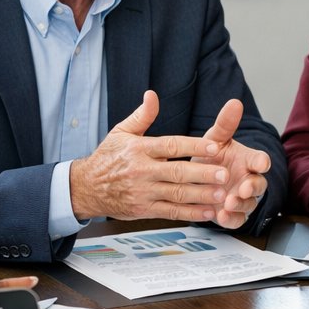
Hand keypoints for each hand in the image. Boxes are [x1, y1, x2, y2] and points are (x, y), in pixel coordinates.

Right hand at [69, 91, 243, 222]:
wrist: (85, 188)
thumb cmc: (107, 158)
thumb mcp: (121, 133)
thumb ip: (142, 116)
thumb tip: (152, 95)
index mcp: (139, 149)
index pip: (171, 146)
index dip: (194, 147)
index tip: (214, 147)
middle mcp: (142, 171)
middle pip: (176, 172)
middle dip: (202, 174)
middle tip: (224, 173)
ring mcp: (143, 192)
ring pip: (176, 194)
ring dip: (200, 195)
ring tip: (221, 195)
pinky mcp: (143, 209)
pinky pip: (170, 212)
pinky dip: (190, 213)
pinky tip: (207, 212)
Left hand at [194, 98, 271, 228]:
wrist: (197, 179)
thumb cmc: (211, 157)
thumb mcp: (215, 140)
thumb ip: (225, 124)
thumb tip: (234, 102)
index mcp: (248, 161)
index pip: (260, 160)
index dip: (261, 162)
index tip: (260, 163)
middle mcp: (248, 180)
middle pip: (259, 185)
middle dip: (253, 187)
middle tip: (243, 187)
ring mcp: (242, 199)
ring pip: (249, 204)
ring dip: (241, 204)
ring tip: (229, 203)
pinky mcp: (233, 214)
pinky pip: (237, 220)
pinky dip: (231, 219)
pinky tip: (221, 217)